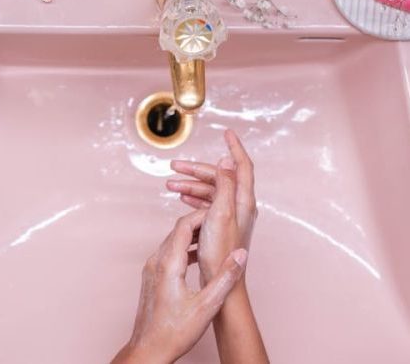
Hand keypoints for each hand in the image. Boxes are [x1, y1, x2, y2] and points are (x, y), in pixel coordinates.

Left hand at [112, 209, 247, 363]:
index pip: (184, 225)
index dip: (202, 215)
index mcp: (169, 263)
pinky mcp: (152, 275)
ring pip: (172, 240)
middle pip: (177, 229)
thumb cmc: (174, 332)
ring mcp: (151, 267)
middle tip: (219, 222)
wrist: (147, 350)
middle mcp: (156, 261)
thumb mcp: (207, 306)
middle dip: (198, 223)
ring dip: (191, 236)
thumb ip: (225, 278)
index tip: (219, 213)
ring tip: (212, 238)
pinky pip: (168, 252)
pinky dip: (184, 248)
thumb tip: (240, 255)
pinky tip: (197, 258)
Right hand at [167, 130, 256, 282]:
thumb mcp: (221, 213)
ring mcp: (230, 216)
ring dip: (191, 185)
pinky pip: (207, 204)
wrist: (220, 281)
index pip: (243, 165)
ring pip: (210, 191)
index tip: (227, 132)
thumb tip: (226, 158)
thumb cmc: (220, 251)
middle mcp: (240, 206)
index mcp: (243, 200)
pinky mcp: (220, 226)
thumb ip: (225, 184)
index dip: (235, 147)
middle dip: (196, 170)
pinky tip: (182, 199)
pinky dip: (194, 198)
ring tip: (170, 185)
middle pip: (219, 177)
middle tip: (175, 166)